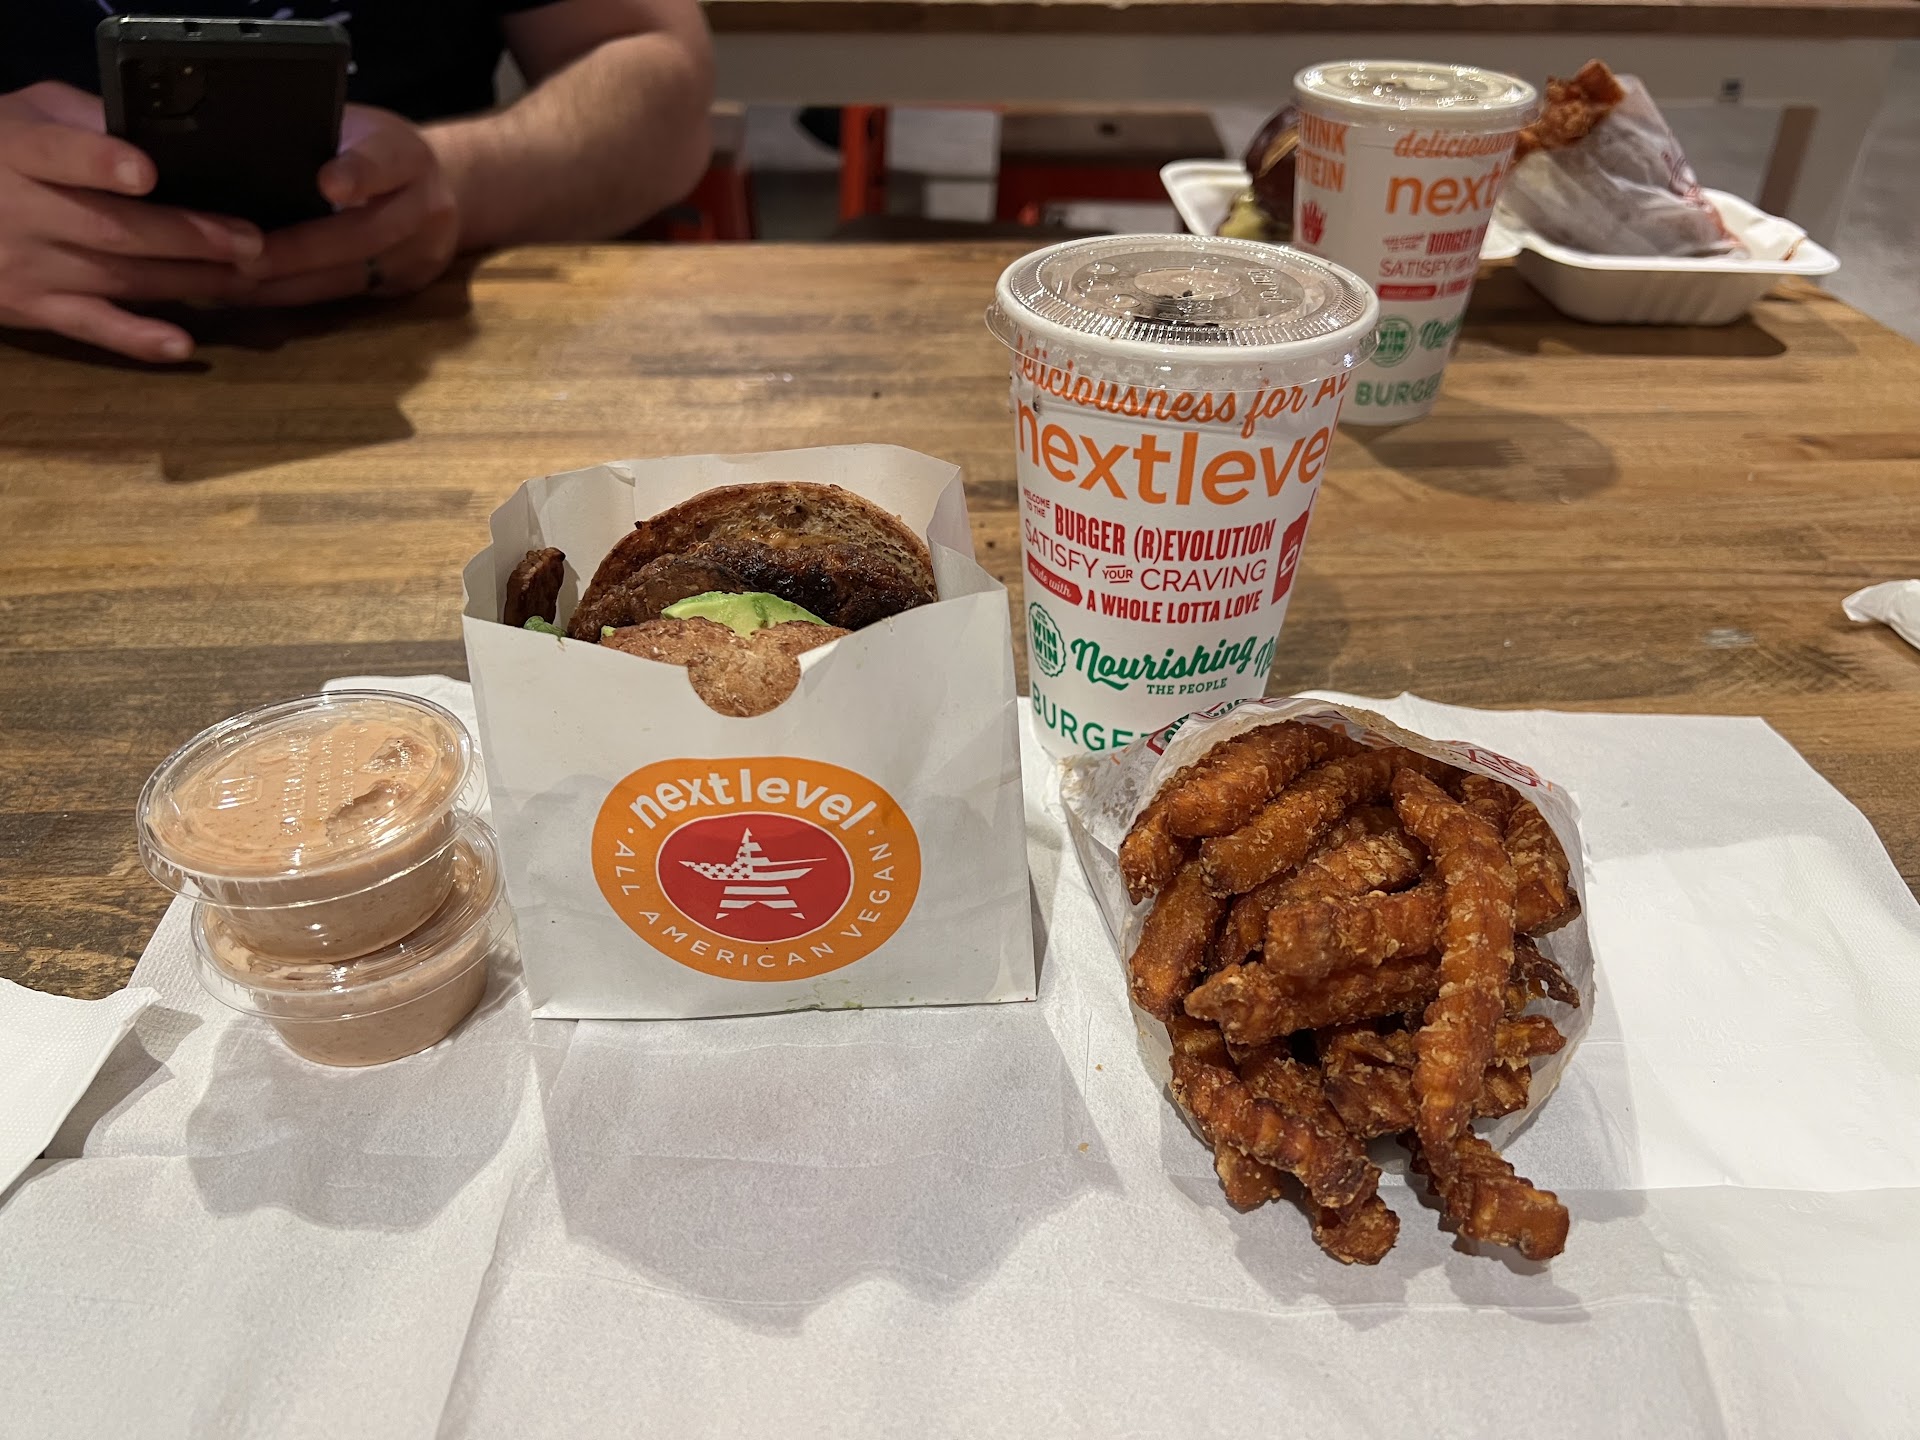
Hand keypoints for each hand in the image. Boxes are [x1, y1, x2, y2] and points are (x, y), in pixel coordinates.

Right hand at [0, 81, 261, 361]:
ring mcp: (27, 266)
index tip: (147, 172)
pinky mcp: (35, 308)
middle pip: (111, 228)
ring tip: (247, 278)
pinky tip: (180, 345)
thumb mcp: (31, 114)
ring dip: (189, 281)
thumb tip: (166, 132)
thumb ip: (89, 120)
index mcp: (18, 151)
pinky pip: (91, 327)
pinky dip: (137, 339)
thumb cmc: (0, 150)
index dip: (100, 163)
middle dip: (188, 236)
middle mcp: (20, 211)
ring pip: (118, 278)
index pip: (58, 154)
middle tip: (250, 242)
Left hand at [240, 105, 459, 305]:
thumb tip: (235, 146)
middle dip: (293, 251)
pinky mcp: (402, 288)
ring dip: (278, 284)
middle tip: (235, 255)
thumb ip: (314, 137)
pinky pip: (339, 296)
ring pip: (345, 279)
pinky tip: (242, 293)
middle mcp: (425, 210)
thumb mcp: (356, 127)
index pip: (385, 162)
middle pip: (360, 237)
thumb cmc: (373, 148)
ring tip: (222, 282)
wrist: (440, 188)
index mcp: (409, 156)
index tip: (327, 184)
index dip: (358, 174)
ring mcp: (419, 257)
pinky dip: (286, 295)